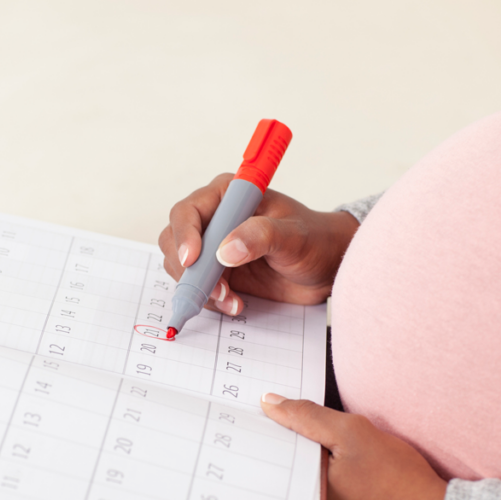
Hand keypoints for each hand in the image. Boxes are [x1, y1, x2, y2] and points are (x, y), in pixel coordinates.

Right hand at [158, 174, 359, 314]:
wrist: (326, 268)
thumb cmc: (315, 240)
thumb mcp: (293, 235)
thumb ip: (262, 236)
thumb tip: (225, 251)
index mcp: (228, 196)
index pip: (187, 212)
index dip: (184, 235)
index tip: (193, 260)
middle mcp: (214, 219)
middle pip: (174, 242)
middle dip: (189, 270)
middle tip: (216, 290)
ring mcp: (213, 248)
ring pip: (182, 269)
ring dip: (200, 289)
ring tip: (232, 300)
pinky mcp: (217, 273)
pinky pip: (197, 288)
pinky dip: (210, 301)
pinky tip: (235, 304)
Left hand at [261, 393, 446, 499]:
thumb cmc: (399, 483)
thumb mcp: (352, 434)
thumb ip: (307, 416)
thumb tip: (269, 403)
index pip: (266, 459)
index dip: (264, 431)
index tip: (259, 409)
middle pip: (278, 473)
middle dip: (280, 445)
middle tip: (280, 414)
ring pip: (297, 484)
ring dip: (300, 461)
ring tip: (308, 435)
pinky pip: (315, 498)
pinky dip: (317, 478)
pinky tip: (330, 461)